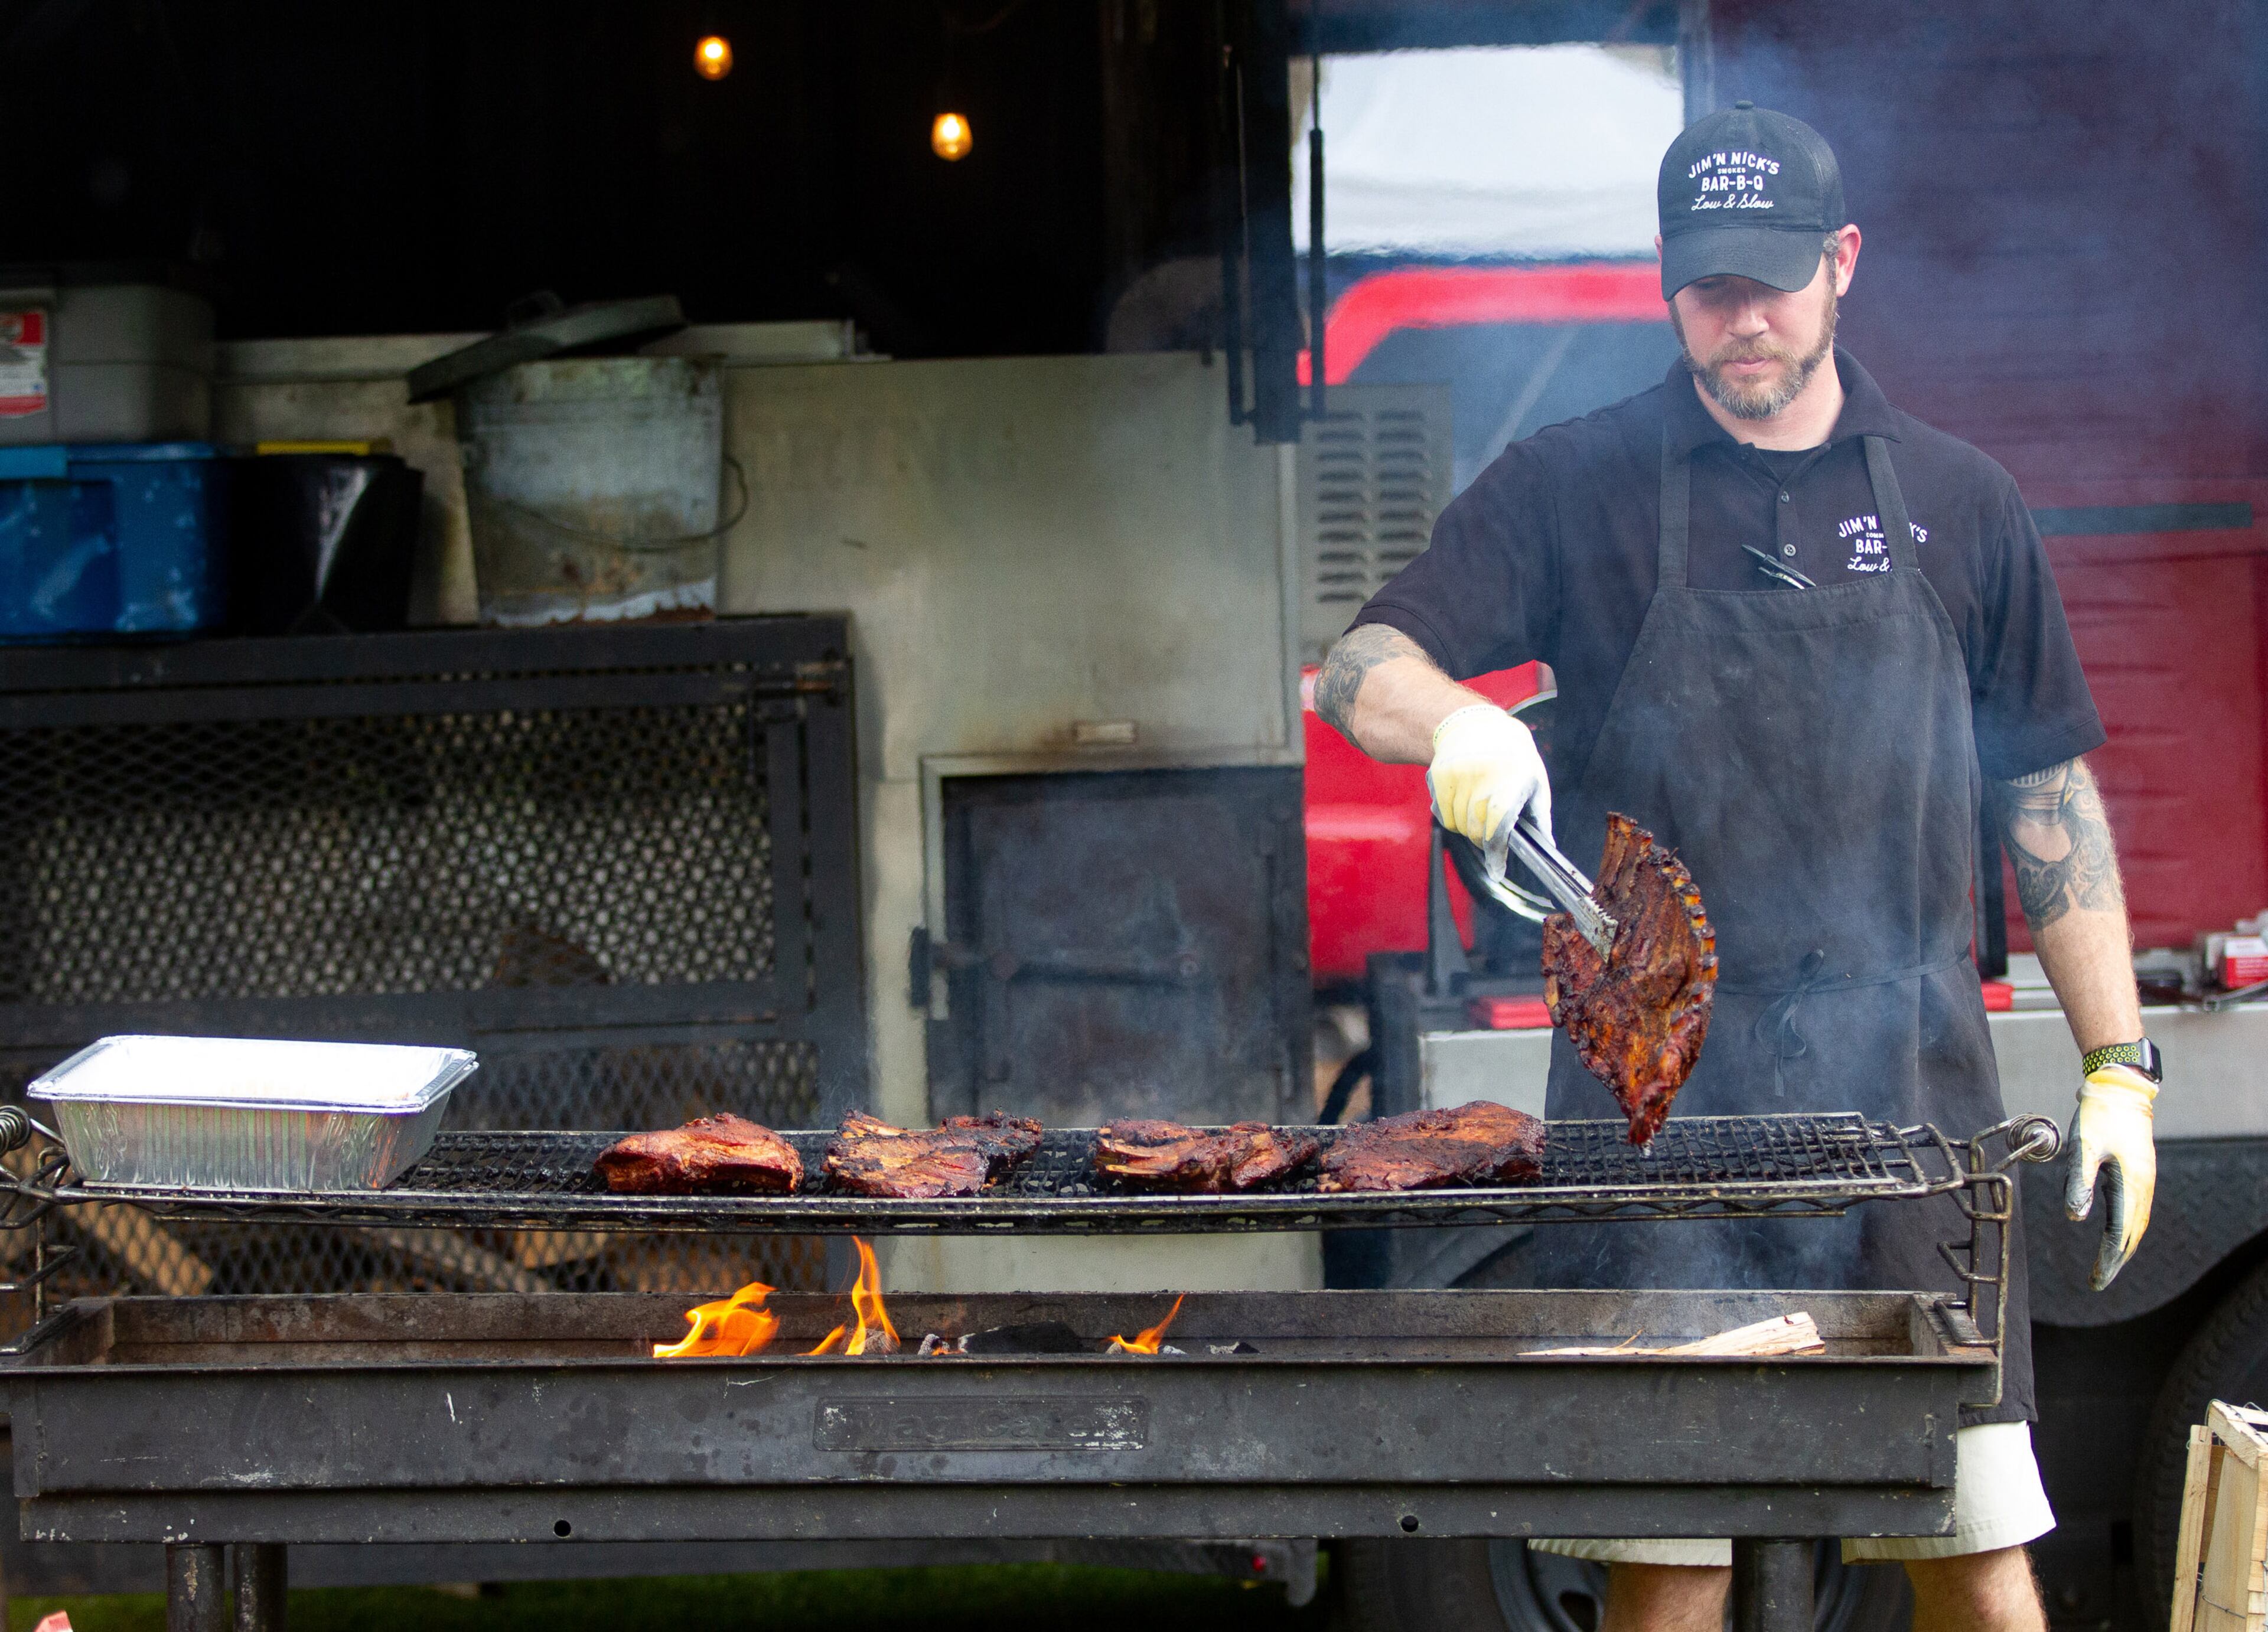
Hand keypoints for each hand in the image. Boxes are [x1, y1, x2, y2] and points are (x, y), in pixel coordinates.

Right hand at [1427, 705, 1553, 874]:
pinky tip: (1462, 805)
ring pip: (1458, 825)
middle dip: (1483, 841)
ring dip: (1468, 829)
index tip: (1496, 869)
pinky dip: (1453, 819)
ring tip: (1477, 814)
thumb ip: (1540, 815)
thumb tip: (1547, 847)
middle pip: (1476, 828)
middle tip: (1490, 837)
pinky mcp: (1441, 774)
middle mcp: (1483, 775)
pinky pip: (1443, 814)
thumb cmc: (1513, 758)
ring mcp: (1459, 774)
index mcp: (1513, 777)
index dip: (1497, 849)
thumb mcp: (1535, 780)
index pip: (1499, 821)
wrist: (1478, 725)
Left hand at [2065, 1064, 2156, 1290]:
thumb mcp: (2085, 1148)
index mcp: (2132, 1184)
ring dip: (2123, 1245)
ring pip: (2136, 1223)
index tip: (2097, 1280)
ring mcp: (2144, 1179)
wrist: (2121, 1089)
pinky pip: (2135, 1209)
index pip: (2120, 1234)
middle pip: (2132, 1234)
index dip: (2108, 1259)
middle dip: (2116, 1259)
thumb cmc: (2100, 1117)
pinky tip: (2115, 1234)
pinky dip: (2126, 1227)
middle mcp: (2143, 1186)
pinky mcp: (2139, 1172)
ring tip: (2107, 1264)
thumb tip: (2075, 1218)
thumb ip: (2080, 1183)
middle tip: (2099, 1281)